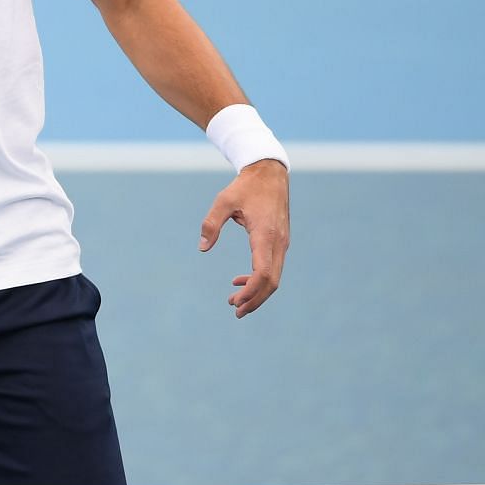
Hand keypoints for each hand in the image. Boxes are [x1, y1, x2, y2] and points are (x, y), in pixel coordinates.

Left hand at [200, 159, 288, 318]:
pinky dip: (259, 279)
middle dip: (254, 299)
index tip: (235, 301)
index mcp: (265, 235)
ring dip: (257, 292)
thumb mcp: (224, 200)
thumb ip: (211, 224)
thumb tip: (202, 247)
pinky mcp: (280, 242)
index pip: (263, 273)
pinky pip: (272, 267)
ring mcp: (282, 243)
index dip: (251, 292)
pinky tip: (239, 280)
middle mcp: (278, 243)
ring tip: (235, 302)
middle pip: (272, 282)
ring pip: (274, 277)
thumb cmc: (245, 186)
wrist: (270, 173)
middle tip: (235, 311)